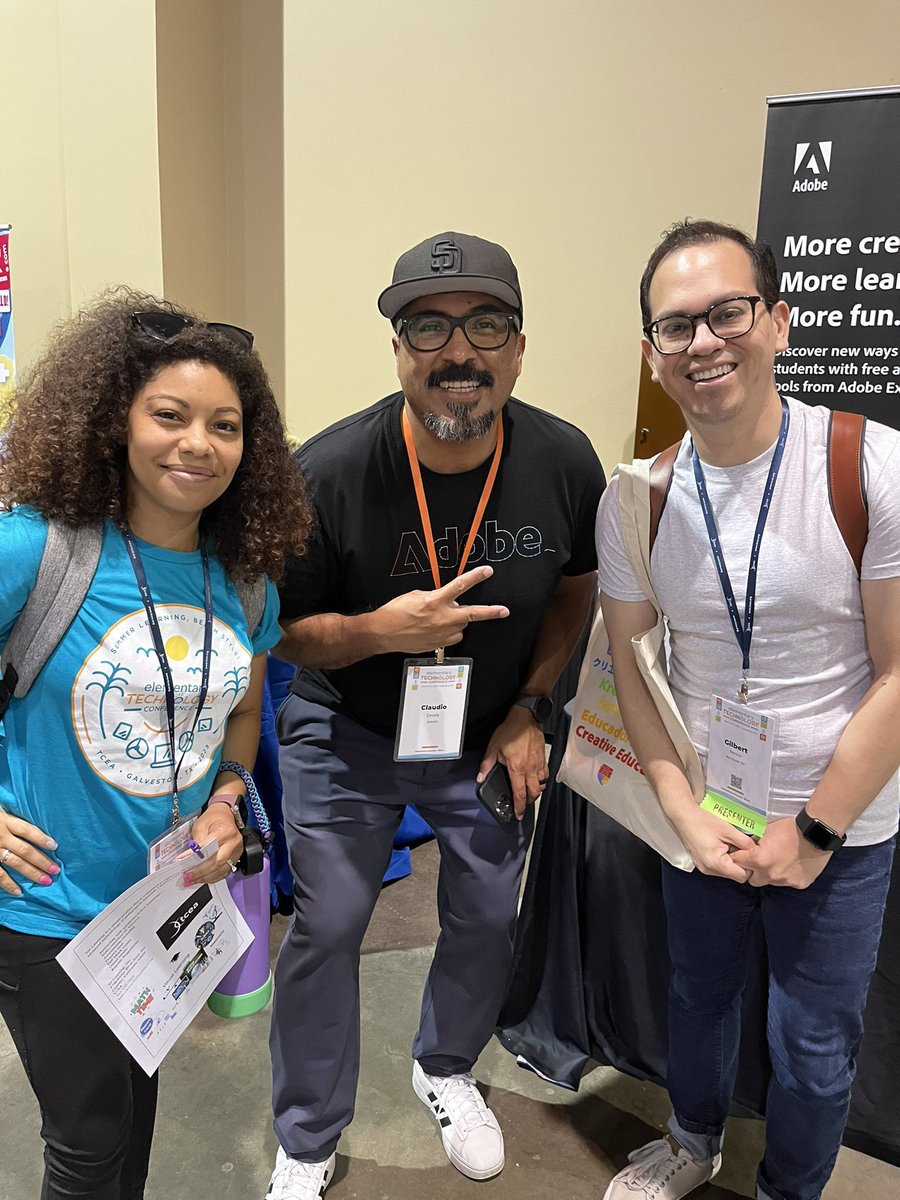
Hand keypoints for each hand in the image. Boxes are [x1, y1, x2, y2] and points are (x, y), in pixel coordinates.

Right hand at [0, 810, 59, 896]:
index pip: (27, 830)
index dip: (42, 838)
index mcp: (3, 820)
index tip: (55, 846)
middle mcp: (0, 835)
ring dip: (32, 873)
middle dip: (42, 860)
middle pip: (25, 850)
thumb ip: (7, 814)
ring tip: (46, 881)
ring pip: (15, 863)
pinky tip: (19, 892)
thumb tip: (23, 821)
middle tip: (56, 870)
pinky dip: (8, 884)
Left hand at [181, 794, 245, 886]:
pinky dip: (212, 878)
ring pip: (221, 869)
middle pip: (217, 861)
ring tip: (191, 880)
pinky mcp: (235, 859)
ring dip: (205, 877)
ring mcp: (236, 852)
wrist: (225, 817)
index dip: (196, 855)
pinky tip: (202, 879)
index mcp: (226, 831)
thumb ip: (196, 841)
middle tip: (186, 875)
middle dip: (200, 870)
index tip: (182, 860)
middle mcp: (234, 842)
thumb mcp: (201, 825)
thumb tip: (188, 858)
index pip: (209, 846)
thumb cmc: (212, 819)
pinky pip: (224, 872)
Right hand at [374, 566, 508, 654]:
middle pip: (472, 613)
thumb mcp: (415, 595)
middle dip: (490, 612)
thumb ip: (435, 596)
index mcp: (434, 601)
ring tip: (446, 617)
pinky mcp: (438, 644)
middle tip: (504, 611)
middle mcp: (441, 618)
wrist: (383, 633)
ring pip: (462, 626)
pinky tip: (440, 629)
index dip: (476, 577)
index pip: (460, 586)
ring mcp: (440, 633)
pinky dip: (451, 632)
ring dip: (459, 620)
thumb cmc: (395, 612)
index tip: (487, 572)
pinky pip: (453, 637)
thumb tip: (448, 599)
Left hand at [478, 706, 548, 819]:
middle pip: (533, 793)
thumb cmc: (510, 730)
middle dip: (528, 802)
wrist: (525, 717)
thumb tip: (480, 778)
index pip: (519, 793)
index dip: (519, 807)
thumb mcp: (493, 747)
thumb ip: (486, 765)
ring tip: (529, 793)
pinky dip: (542, 780)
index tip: (518, 815)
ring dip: (536, 792)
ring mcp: (538, 764)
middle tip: (523, 805)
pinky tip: (537, 779)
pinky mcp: (543, 758)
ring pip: (541, 785)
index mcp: (516, 769)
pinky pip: (545, 774)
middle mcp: (529, 769)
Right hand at [669, 804, 756, 881]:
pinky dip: (723, 858)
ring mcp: (704, 868)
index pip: (742, 876)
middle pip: (734, 874)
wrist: (683, 816)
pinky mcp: (702, 863)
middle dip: (740, 862)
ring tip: (728, 843)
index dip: (749, 865)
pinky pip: (718, 866)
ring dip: (732, 860)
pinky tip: (721, 845)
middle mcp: (709, 870)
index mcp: (716, 864)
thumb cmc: (703, 821)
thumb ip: (746, 843)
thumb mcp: (729, 830)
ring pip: (727, 871)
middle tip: (738, 845)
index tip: (748, 852)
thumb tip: (757, 850)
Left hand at [731, 816, 830, 888]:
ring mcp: (785, 881)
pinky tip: (792, 864)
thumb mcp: (765, 830)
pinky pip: (787, 882)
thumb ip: (753, 842)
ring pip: (770, 881)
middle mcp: (770, 874)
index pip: (737, 863)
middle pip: (752, 879)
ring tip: (780, 860)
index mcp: (759, 860)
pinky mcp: (798, 884)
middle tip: (759, 860)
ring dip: (771, 873)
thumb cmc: (791, 829)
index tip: (741, 854)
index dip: (739, 857)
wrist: (816, 834)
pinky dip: (787, 875)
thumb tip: (746, 846)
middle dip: (752, 871)